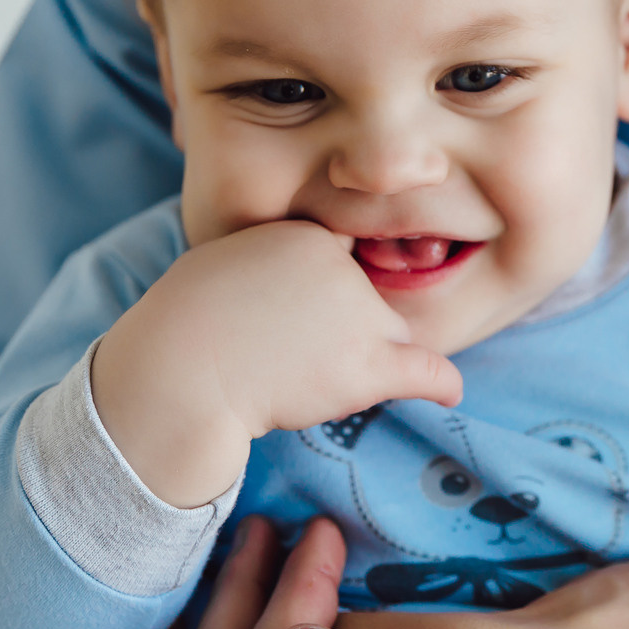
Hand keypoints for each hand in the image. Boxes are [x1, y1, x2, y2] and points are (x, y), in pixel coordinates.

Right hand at [90, 221, 462, 505]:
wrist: (180, 372)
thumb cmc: (184, 325)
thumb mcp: (219, 261)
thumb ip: (262, 261)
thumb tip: (272, 278)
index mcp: (305, 235)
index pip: (338, 259)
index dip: (323, 292)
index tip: (294, 319)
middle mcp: (341, 268)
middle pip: (366, 299)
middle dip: (342, 328)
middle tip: (285, 357)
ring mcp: (360, 316)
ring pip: (388, 336)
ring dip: (365, 359)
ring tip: (307, 382)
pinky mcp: (368, 366)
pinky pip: (424, 370)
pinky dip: (439, 383)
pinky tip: (448, 393)